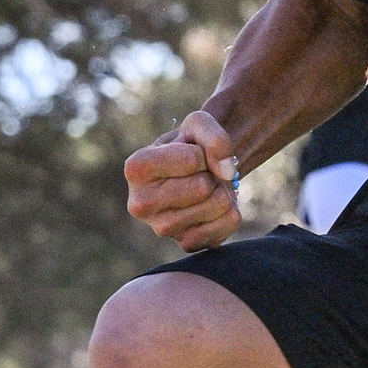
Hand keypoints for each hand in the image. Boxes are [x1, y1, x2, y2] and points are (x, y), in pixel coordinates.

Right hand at [123, 111, 241, 251]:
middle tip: (200, 174)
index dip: (202, 153)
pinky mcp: (186, 244)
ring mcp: (162, 229)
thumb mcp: (199, 123)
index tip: (192, 155)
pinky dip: (231, 209)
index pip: (192, 160)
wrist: (201, 170)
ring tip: (205, 189)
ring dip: (222, 191)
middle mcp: (140, 204)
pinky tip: (213, 207)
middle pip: (202, 187)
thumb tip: (226, 172)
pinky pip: (228, 222)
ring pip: (217, 204)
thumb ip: (214, 135)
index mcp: (135, 168)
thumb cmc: (192, 144)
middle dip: (211, 174)